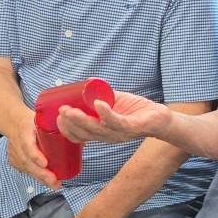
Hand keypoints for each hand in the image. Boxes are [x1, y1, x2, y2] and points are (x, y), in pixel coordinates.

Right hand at [6, 110, 58, 189]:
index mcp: (24, 129)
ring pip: (27, 169)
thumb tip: (83, 142)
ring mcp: (14, 153)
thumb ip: (62, 130)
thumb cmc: (34, 121)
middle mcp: (17, 143)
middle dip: (42, 174)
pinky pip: (26, 171)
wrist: (13, 122)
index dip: (35, 155)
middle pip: (28, 162)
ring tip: (55, 185)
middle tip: (55, 182)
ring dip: (41, 178)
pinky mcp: (13, 161)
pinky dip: (37, 177)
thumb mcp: (45, 120)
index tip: (45, 163)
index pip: (27, 144)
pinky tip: (47, 182)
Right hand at [56, 92, 172, 143]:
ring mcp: (120, 133)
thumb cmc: (135, 111)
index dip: (67, 129)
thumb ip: (101, 94)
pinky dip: (106, 112)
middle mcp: (108, 136)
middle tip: (61, 111)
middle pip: (84, 133)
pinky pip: (117, 122)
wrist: (159, 117)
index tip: (57, 117)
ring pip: (97, 129)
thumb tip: (89, 80)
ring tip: (70, 110)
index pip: (79, 136)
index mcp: (101, 132)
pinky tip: (98, 104)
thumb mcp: (114, 102)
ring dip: (82, 119)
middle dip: (70, 123)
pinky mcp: (132, 127)